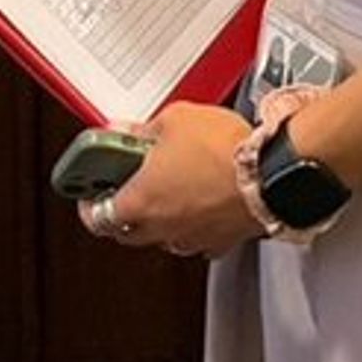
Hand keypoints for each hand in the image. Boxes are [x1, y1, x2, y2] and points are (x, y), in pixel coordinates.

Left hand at [75, 102, 259, 258]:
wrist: (271, 173)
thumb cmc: (222, 150)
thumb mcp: (173, 120)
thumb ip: (142, 131)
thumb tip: (126, 132)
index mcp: (139, 203)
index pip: (97, 217)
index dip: (89, 203)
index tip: (89, 192)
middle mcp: (161, 229)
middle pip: (126, 232)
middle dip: (122, 212)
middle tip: (126, 187)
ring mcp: (191, 239)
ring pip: (162, 235)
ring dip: (159, 216)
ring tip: (169, 187)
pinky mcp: (219, 241)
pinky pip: (196, 236)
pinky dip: (192, 221)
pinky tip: (201, 198)